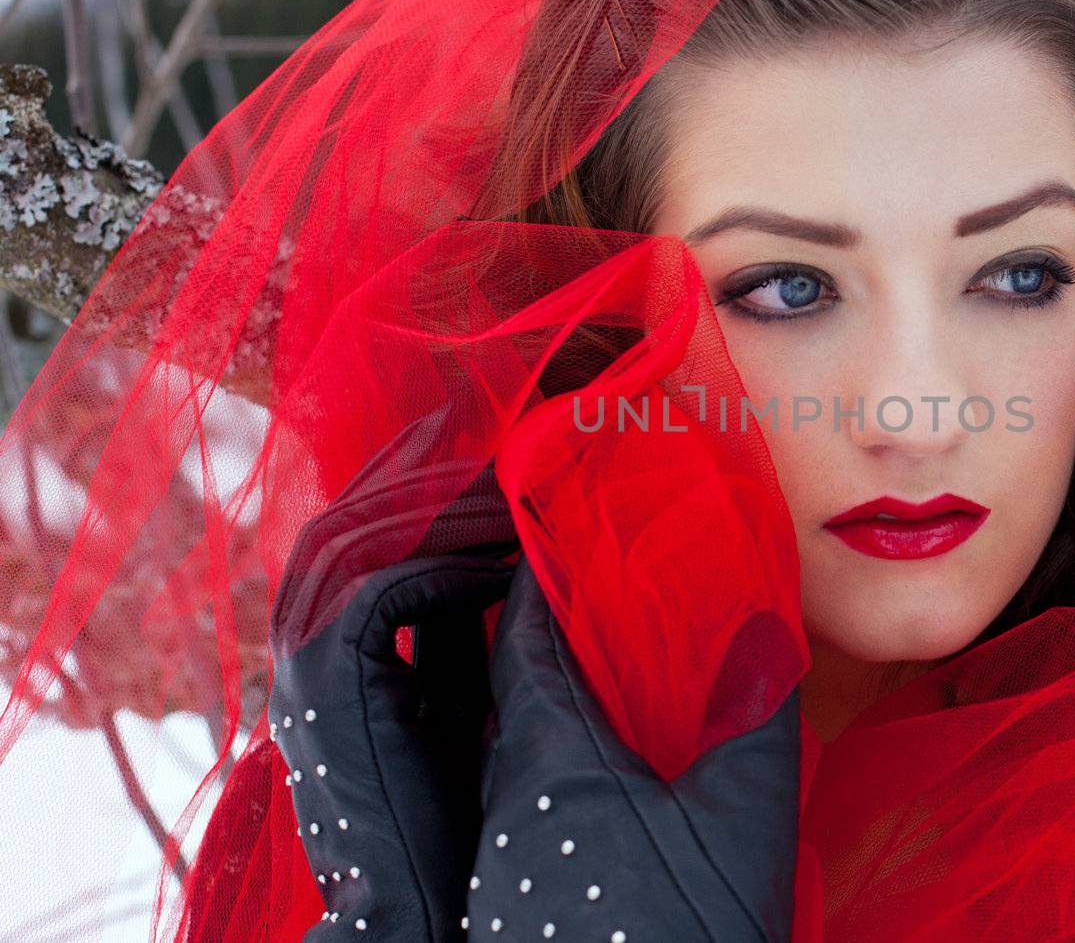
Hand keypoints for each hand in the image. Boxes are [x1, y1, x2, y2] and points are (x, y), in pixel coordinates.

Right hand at [268, 410, 518, 939]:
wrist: (412, 908)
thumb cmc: (450, 815)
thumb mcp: (461, 700)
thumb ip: (469, 635)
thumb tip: (519, 568)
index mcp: (330, 643)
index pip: (363, 529)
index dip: (419, 482)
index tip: (484, 447)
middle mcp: (304, 641)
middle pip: (353, 515)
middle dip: (422, 470)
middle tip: (488, 430)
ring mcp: (304, 659)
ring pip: (364, 534)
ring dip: (444, 504)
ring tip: (513, 483)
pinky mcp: (324, 680)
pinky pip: (387, 586)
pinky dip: (449, 564)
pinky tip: (508, 560)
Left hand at [464, 559, 800, 941]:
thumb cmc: (685, 932)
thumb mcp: (742, 817)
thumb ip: (752, 713)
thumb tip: (762, 625)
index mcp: (552, 755)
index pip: (524, 638)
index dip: (541, 581)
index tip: (568, 539)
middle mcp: (510, 793)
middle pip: (510, 686)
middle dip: (544, 630)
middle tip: (597, 592)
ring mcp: (505, 851)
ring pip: (514, 744)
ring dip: (550, 695)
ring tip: (608, 669)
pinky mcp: (515, 895)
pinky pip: (521, 793)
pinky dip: (554, 753)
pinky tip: (606, 771)